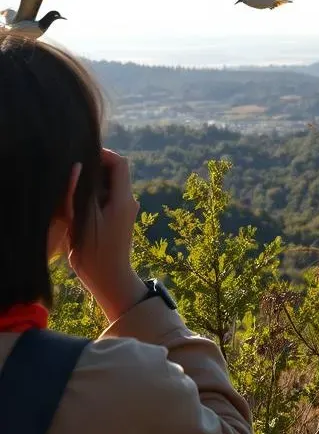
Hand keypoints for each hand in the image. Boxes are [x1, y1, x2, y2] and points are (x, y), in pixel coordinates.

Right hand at [68, 149, 147, 323]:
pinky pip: (108, 198)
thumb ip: (79, 193)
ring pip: (110, 186)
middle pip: (115, 173)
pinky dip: (95, 195)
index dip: (104, 154)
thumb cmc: (95, 252)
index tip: (84, 154)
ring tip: (74, 189)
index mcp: (124, 198)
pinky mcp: (119, 218)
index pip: (120, 163)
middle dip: (96, 168)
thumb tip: (78, 167)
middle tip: (74, 172)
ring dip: (94, 183)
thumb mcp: (82, 221)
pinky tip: (79, 205)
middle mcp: (129, 201)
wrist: (110, 279)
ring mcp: (125, 209)